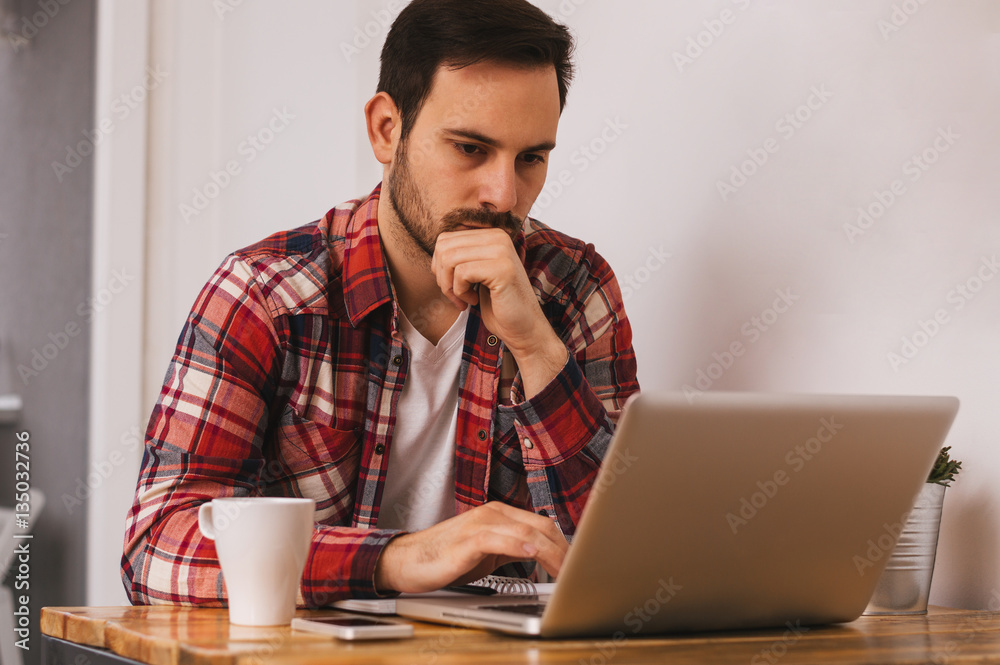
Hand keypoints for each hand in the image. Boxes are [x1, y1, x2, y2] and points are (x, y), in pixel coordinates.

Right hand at [373, 502, 568, 593]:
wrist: (408, 560)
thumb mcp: (487, 552)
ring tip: (565, 571)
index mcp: (500, 515)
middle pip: (541, 527)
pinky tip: (532, 556)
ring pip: (526, 533)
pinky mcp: (467, 540)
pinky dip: (518, 546)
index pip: (543, 525)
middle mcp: (493, 514)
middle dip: (563, 551)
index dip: (564, 545)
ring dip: (550, 553)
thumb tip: (540, 559)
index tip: (578, 564)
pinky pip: (498, 540)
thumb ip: (512, 550)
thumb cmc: (445, 557)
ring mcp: (480, 525)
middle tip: (577, 573)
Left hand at [431, 228, 566, 395]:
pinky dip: (462, 292)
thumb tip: (437, 247)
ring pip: (449, 259)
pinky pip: (462, 273)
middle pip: (444, 247)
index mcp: (491, 234)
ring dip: (450, 285)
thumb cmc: (497, 303)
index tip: (452, 286)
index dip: (439, 266)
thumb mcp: (475, 273)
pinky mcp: (502, 269)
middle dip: (442, 276)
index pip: (445, 239)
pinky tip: (474, 300)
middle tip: (455, 295)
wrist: (523, 327)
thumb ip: (461, 255)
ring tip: (465, 298)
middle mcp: (498, 237)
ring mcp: (502, 251)